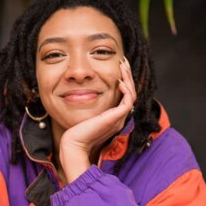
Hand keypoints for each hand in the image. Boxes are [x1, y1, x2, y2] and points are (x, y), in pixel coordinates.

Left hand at [59, 57, 135, 182]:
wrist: (74, 144)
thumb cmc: (77, 131)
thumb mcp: (87, 114)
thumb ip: (92, 105)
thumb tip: (87, 91)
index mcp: (114, 116)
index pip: (125, 95)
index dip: (124, 80)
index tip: (119, 68)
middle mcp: (119, 117)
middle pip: (130, 92)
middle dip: (128, 75)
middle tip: (124, 62)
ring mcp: (119, 118)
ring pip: (131, 95)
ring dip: (128, 79)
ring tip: (123, 66)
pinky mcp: (116, 119)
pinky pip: (128, 102)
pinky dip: (126, 90)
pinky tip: (119, 81)